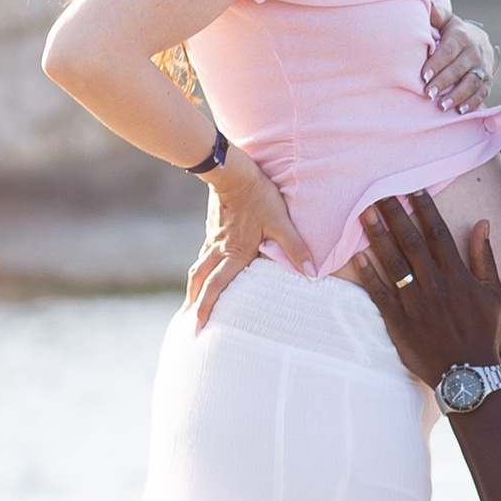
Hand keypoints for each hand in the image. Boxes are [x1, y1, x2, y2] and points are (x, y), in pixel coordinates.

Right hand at [186, 150, 314, 327]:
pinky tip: (204, 271)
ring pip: (198, 269)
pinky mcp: (213, 229)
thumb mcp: (280, 221)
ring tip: (191, 303)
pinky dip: (201, 269)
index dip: (205, 309)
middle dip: (193, 305)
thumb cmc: (258, 197)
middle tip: (188, 326)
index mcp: (233, 254)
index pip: (214, 287)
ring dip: (193, 288)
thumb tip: (311, 272)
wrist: (231, 171)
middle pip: (199, 282)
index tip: (196, 329)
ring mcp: (213, 239)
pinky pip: (203, 255)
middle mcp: (218, 250)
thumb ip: (295, 247)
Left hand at [354, 190, 500, 389]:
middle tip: (379, 192)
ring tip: (364, 214)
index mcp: (457, 276)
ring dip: (378, 237)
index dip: (425, 209)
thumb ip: (485, 256)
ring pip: (393, 263)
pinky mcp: (399, 322)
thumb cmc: (482, 330)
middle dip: (395, 215)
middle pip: (411, 242)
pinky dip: (369, 275)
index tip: (413, 189)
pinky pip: (381, 294)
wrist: (467, 373)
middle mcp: (435, 285)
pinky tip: (357, 257)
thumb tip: (482, 222)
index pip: (438, 233)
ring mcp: (415, 304)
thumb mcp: (493, 292)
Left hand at [422, 9, 494, 114]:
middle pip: (458, 69)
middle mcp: (474, 52)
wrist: (479, 40)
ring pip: (472, 83)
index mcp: (461, 37)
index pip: (448, 51)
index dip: (437, 64)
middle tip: (428, 94)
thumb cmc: (454, 32)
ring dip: (457, 96)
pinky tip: (460, 111)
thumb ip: (436, 15)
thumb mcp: (447, 21)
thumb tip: (426, 5)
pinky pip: (483, 93)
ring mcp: (483, 67)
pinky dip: (473, 102)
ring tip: (442, 107)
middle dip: (443, 82)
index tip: (423, 76)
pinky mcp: (488, 80)